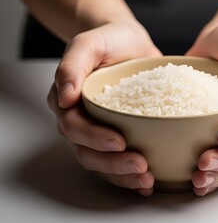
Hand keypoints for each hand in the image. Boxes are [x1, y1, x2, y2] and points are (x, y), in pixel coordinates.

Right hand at [48, 22, 161, 195]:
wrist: (129, 43)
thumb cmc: (108, 41)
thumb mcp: (89, 43)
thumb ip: (72, 65)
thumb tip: (64, 96)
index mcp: (69, 103)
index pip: (75, 128)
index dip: (94, 139)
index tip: (119, 141)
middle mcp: (81, 121)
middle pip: (89, 153)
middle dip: (113, 164)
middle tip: (141, 168)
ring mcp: (100, 131)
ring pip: (104, 163)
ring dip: (124, 176)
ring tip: (147, 180)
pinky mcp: (120, 134)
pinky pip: (120, 159)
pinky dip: (131, 174)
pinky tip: (149, 181)